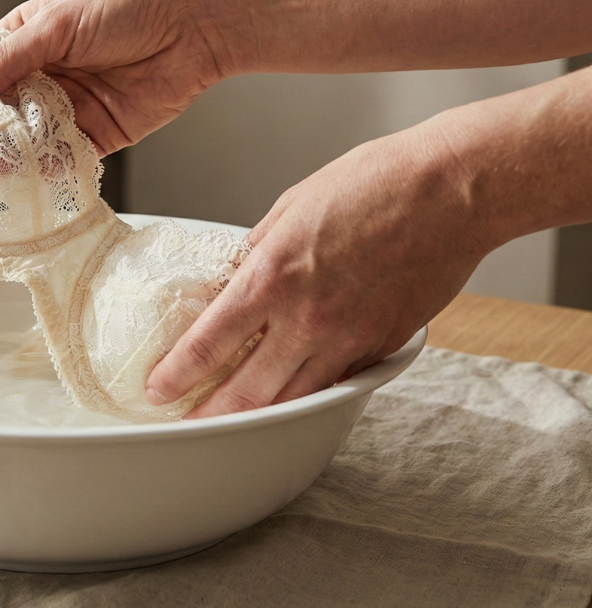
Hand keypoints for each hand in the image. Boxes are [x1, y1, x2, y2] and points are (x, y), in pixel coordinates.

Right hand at [0, 0, 240, 154]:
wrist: (196, 24)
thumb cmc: (129, 4)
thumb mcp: (57, 26)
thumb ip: (5, 63)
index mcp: (28, 39)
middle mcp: (45, 75)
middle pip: (0, 111)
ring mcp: (71, 107)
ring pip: (29, 139)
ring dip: (11, 155)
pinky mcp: (99, 135)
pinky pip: (66, 159)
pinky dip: (49, 171)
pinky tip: (31, 180)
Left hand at [146, 118, 493, 417]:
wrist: (450, 190)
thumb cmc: (373, 184)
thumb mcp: (291, 207)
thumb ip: (258, 251)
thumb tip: (235, 276)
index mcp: (272, 277)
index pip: (208, 343)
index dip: (176, 374)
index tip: (158, 387)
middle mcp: (306, 318)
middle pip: (246, 391)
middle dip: (210, 415)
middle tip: (187, 423)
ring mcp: (349, 338)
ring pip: (294, 399)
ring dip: (259, 416)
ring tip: (233, 423)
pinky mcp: (383, 345)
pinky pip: (339, 380)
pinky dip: (313, 390)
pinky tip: (295, 393)